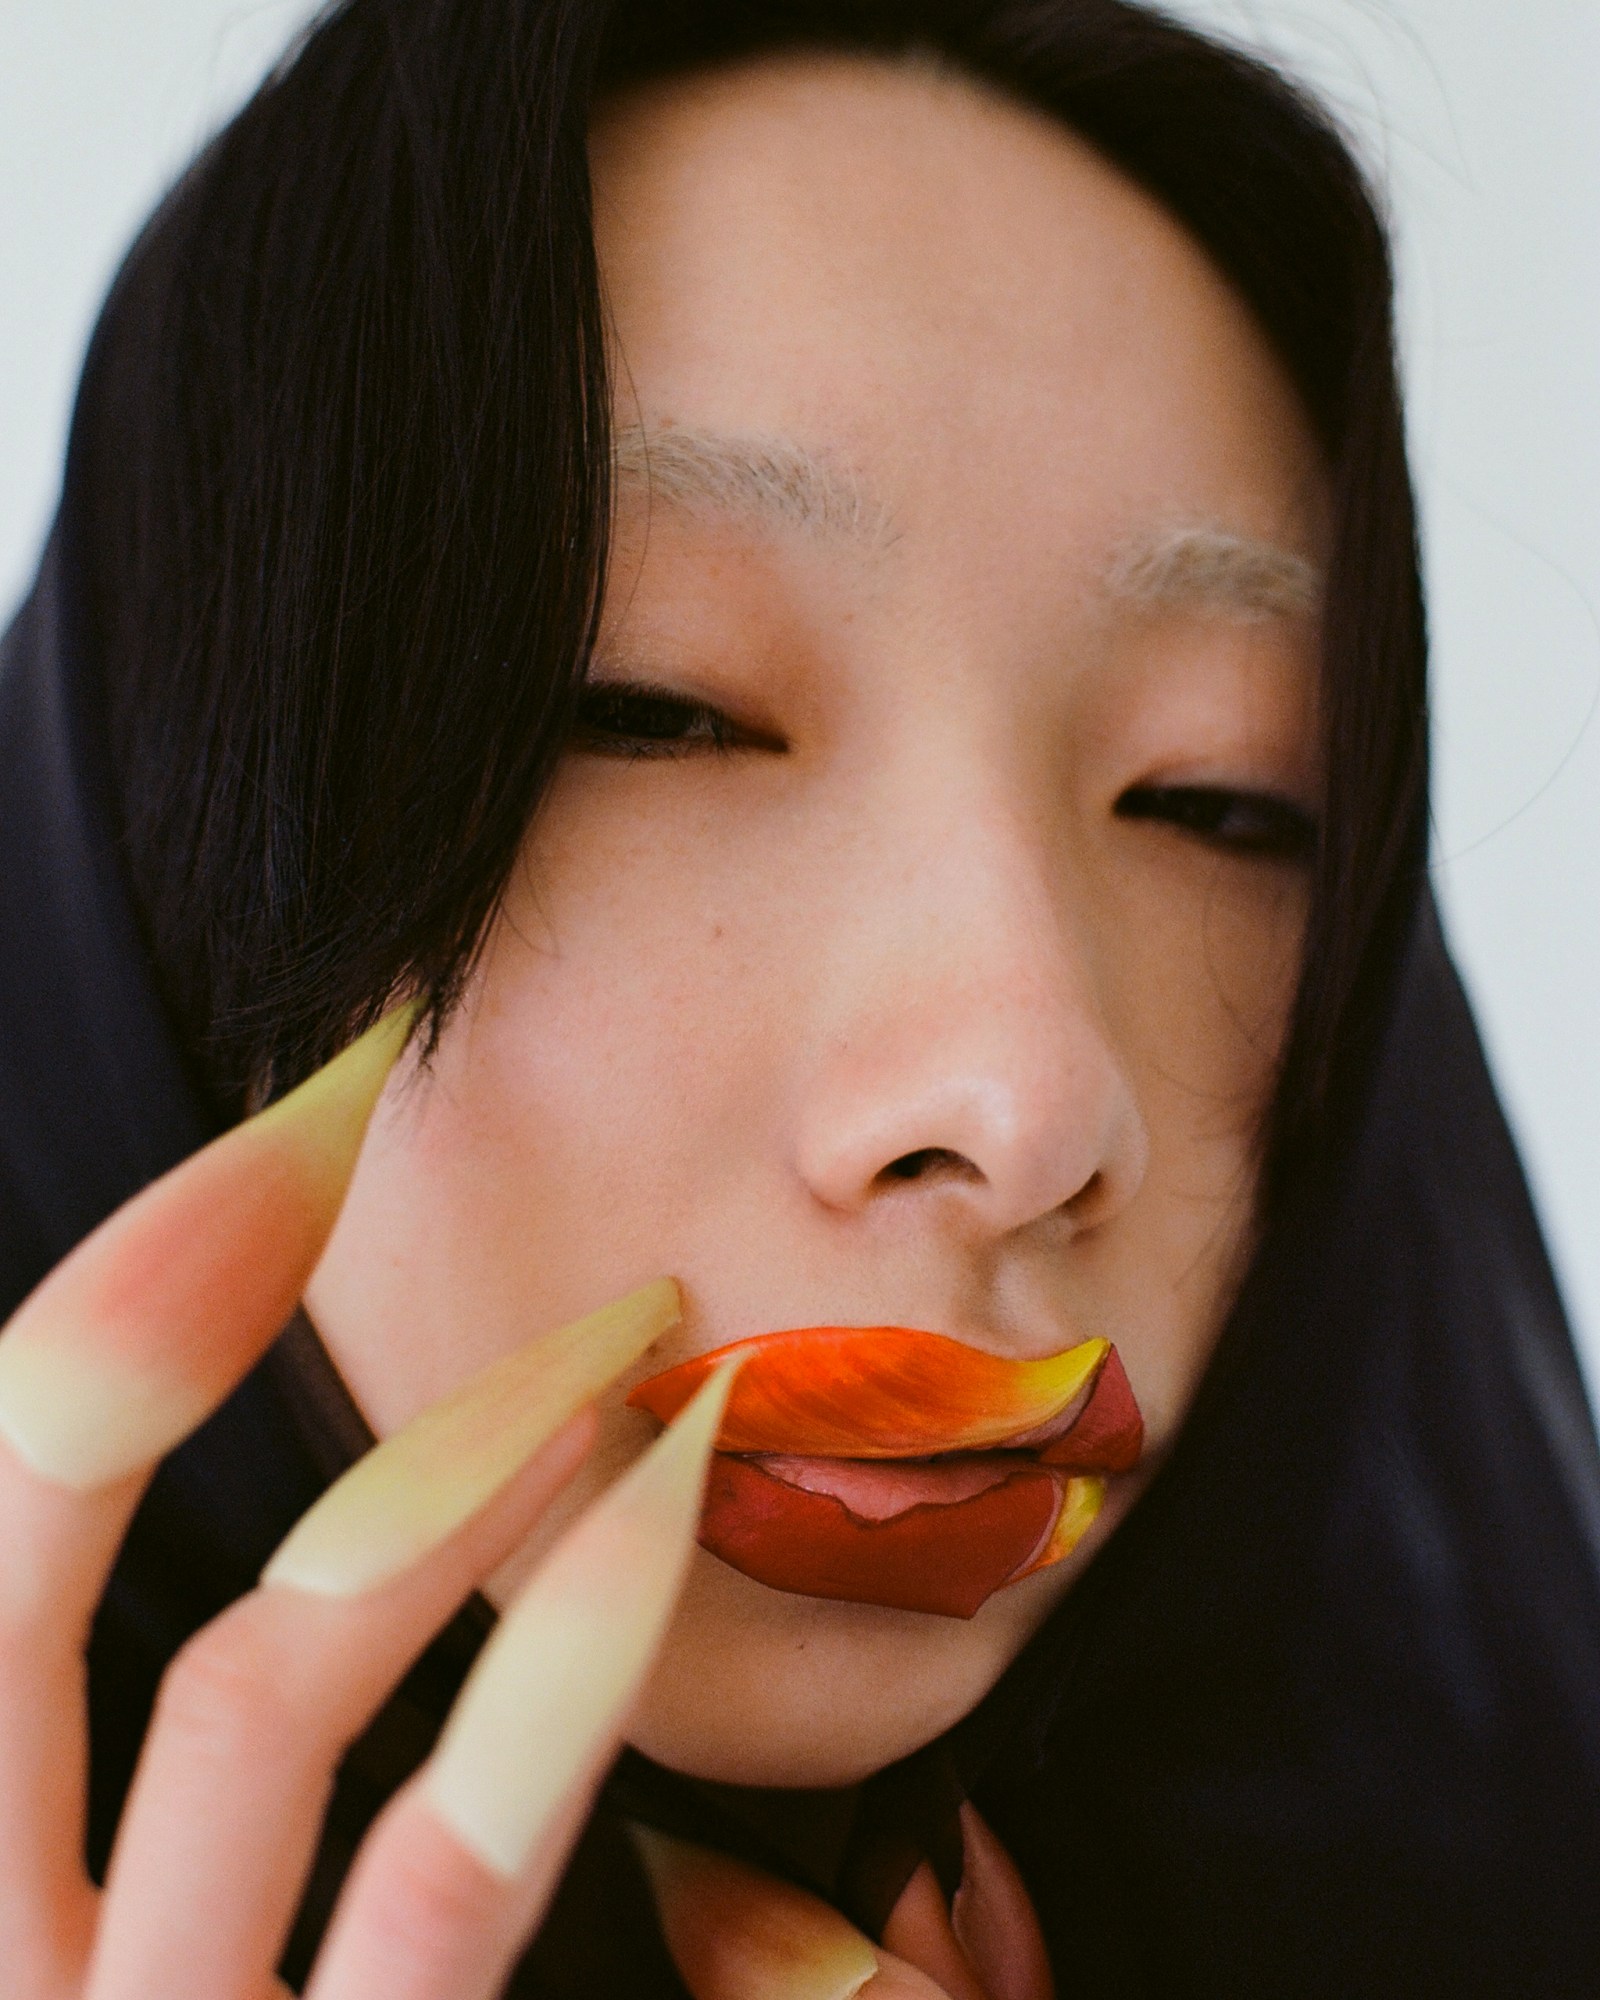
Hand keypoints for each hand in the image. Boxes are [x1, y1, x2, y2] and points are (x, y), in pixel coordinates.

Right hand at [0, 1011, 730, 1999]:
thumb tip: (275, 1466)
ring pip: (255, 1695)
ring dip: (441, 1458)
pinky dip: (554, 1659)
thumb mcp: (178, 1915)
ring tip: (609, 1332)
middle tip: (351, 1096)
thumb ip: (173, 1739)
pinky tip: (654, 1497)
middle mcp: (4, 1961)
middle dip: (187, 1289)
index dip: (134, 1294)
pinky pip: (440, 1876)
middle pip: (24, 1568)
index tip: (290, 1121)